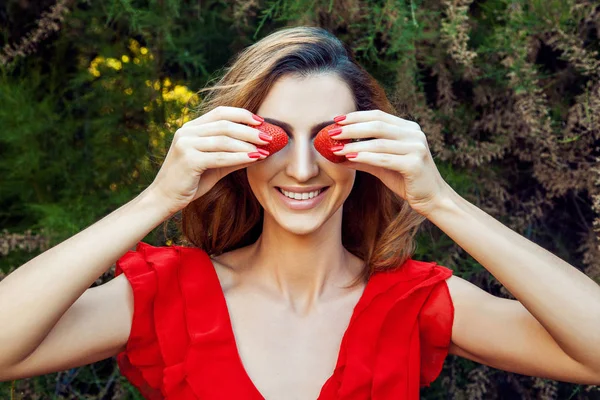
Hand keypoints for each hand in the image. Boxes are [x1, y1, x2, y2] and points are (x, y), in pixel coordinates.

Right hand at [147, 106, 269, 214]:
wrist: (164, 199)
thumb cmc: (190, 182)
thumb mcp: (214, 166)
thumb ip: (233, 156)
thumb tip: (259, 151)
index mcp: (191, 128)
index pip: (220, 112)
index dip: (242, 114)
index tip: (261, 121)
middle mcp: (187, 132)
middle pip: (224, 125)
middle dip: (249, 130)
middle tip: (269, 137)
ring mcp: (186, 144)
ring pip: (224, 140)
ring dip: (247, 144)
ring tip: (265, 149)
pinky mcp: (188, 160)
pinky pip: (220, 157)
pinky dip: (239, 157)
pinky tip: (254, 159)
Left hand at [329, 110, 451, 216]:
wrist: (432, 199)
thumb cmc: (407, 181)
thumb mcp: (382, 166)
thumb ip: (364, 157)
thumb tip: (338, 152)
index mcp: (408, 129)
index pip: (378, 116)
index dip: (356, 116)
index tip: (336, 119)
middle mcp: (414, 134)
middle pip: (377, 125)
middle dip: (351, 127)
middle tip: (331, 132)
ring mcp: (416, 148)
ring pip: (379, 142)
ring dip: (354, 144)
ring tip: (336, 148)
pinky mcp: (415, 164)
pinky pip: (385, 158)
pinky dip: (365, 157)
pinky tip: (350, 158)